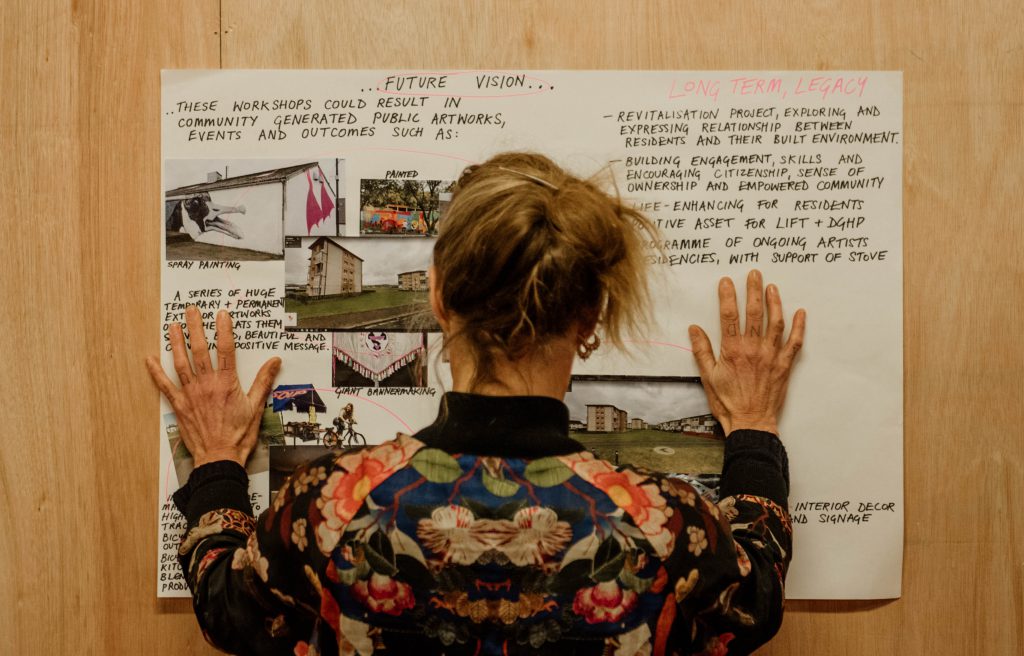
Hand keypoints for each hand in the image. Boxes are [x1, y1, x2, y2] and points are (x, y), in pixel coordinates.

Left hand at [146, 306, 280, 466]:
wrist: (219, 457)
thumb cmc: (239, 435)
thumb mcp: (256, 406)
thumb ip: (264, 381)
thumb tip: (275, 361)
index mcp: (227, 383)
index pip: (225, 349)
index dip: (223, 329)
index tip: (221, 314)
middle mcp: (207, 384)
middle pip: (200, 350)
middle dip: (195, 328)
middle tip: (191, 310)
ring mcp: (190, 394)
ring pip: (181, 362)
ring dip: (176, 343)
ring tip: (173, 326)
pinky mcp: (179, 405)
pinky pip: (164, 385)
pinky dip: (155, 372)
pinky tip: (149, 359)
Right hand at [688, 270, 805, 435]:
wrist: (751, 422)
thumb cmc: (727, 402)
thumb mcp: (707, 377)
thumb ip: (701, 351)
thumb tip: (694, 329)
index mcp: (732, 350)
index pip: (729, 316)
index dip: (728, 296)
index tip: (727, 281)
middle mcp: (753, 349)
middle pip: (754, 313)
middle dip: (753, 290)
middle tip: (754, 273)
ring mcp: (771, 356)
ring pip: (776, 322)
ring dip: (775, 302)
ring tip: (773, 287)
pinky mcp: (784, 365)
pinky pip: (795, 342)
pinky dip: (799, 326)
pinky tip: (800, 312)